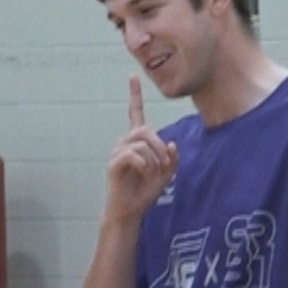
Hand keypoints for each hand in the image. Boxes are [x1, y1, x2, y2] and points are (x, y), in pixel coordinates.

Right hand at [106, 76, 178, 223]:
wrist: (130, 211)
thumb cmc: (145, 192)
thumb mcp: (167, 174)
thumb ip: (172, 159)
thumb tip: (171, 144)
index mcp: (137, 141)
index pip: (135, 113)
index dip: (134, 95)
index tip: (133, 76)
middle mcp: (125, 142)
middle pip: (146, 130)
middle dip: (160, 148)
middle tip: (163, 166)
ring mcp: (118, 151)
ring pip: (142, 143)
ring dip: (153, 160)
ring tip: (151, 174)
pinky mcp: (114, 163)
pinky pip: (134, 155)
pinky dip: (144, 166)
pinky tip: (142, 174)